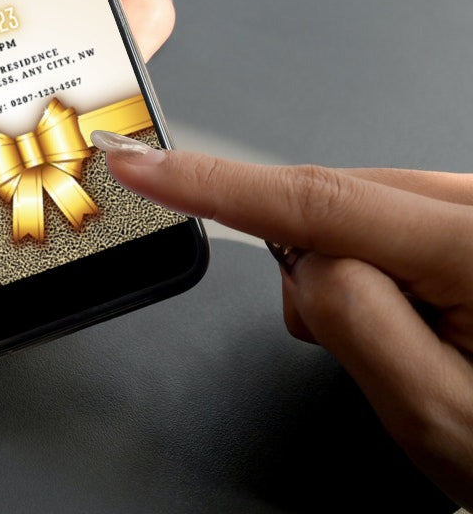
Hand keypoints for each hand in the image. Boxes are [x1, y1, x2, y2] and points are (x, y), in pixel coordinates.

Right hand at [101, 145, 472, 508]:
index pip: (315, 198)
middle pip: (343, 199)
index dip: (212, 181)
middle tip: (374, 352)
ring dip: (361, 271)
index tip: (143, 163)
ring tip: (422, 347)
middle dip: (320, 264)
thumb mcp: (437, 418)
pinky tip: (432, 318)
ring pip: (369, 208)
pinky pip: (400, 216)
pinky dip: (387, 264)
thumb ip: (351, 322)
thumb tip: (299, 258)